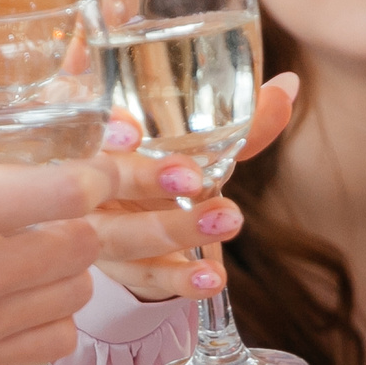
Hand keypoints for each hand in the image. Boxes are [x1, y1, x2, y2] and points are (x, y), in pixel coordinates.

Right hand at [0, 135, 112, 364]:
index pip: (63, 193)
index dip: (91, 174)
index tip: (90, 166)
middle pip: (81, 247)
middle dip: (80, 219)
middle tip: (62, 204)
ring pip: (73, 296)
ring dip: (67, 268)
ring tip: (36, 248)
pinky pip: (48, 343)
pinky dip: (50, 316)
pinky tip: (21, 296)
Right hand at [91, 73, 297, 300]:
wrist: (145, 226)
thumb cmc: (165, 166)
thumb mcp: (195, 142)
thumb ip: (239, 119)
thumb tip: (289, 86)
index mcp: (89, 132)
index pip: (76, 121)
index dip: (101, 127)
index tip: (132, 131)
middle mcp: (78, 180)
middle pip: (95, 180)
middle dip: (143, 178)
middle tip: (193, 179)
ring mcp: (91, 228)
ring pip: (119, 235)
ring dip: (174, 230)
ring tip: (227, 220)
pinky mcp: (116, 268)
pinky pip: (143, 275)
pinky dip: (180, 278)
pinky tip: (213, 278)